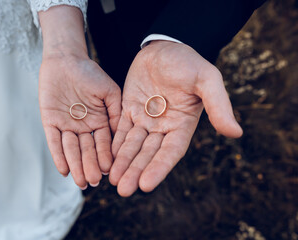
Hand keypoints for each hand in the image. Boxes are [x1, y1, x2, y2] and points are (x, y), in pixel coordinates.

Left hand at [40, 55, 120, 188]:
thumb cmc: (90, 73)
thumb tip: (120, 136)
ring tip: (80, 181)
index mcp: (99, 121)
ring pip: (71, 149)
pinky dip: (58, 155)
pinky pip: (54, 141)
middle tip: (92, 181)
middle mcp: (83, 127)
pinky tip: (64, 169)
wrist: (66, 59)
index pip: (103, 144)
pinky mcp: (50, 121)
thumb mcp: (109, 91)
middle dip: (89, 166)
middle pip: (87, 150)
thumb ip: (115, 112)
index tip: (108, 171)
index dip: (105, 157)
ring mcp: (66, 125)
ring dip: (75, 165)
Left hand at [110, 41, 242, 196]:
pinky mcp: (129, 110)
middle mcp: (163, 127)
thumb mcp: (207, 80)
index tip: (145, 185)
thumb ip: (219, 105)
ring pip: (132, 146)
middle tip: (122, 190)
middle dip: (135, 171)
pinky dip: (115, 144)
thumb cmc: (189, 62)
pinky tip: (107, 158)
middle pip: (148, 154)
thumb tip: (236, 133)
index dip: (158, 168)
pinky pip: (121, 130)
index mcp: (183, 124)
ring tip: (112, 181)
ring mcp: (145, 119)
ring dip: (123, 163)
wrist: (165, 47)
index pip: (170, 152)